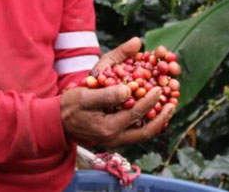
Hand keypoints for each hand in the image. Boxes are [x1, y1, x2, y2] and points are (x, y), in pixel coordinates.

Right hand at [60, 37, 174, 146]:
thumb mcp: (85, 96)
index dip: (149, 100)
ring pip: (142, 134)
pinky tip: (153, 111)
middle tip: (172, 104)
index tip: (158, 89)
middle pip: (145, 132)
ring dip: (156, 121)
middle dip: (161, 119)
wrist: (56, 121)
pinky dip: (146, 122)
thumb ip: (107, 94)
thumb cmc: (69, 106)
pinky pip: (135, 132)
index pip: (135, 114)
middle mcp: (114, 138)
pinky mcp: (114, 137)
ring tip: (167, 108)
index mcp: (108, 128)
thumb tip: (128, 89)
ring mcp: (115, 139)